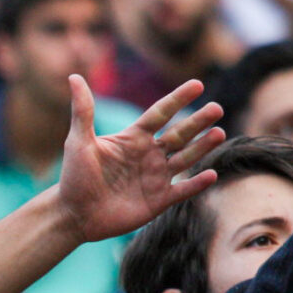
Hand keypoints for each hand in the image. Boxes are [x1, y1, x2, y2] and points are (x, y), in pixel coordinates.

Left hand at [51, 75, 226, 243]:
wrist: (74, 215)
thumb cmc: (73, 177)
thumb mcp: (78, 142)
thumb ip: (82, 111)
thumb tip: (73, 76)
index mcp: (132, 139)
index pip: (160, 113)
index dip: (178, 99)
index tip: (197, 84)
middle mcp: (148, 155)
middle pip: (178, 134)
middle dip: (197, 122)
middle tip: (216, 108)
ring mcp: (155, 178)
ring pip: (185, 158)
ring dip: (202, 146)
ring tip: (219, 133)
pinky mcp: (158, 200)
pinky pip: (183, 190)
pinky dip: (197, 183)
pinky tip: (211, 173)